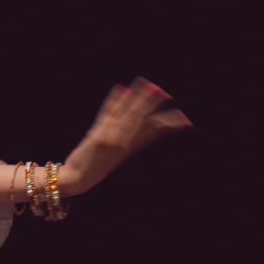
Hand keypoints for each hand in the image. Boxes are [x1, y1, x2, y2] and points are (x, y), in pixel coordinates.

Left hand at [61, 77, 191, 195]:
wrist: (78, 178)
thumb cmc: (96, 165)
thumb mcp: (118, 154)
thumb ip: (131, 140)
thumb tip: (146, 127)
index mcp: (130, 146)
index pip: (154, 131)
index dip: (170, 125)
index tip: (186, 121)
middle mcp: (123, 141)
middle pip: (142, 119)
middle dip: (153, 105)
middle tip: (165, 94)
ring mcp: (111, 138)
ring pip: (129, 114)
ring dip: (139, 99)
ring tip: (149, 85)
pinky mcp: (98, 136)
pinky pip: (108, 113)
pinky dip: (114, 100)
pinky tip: (121, 88)